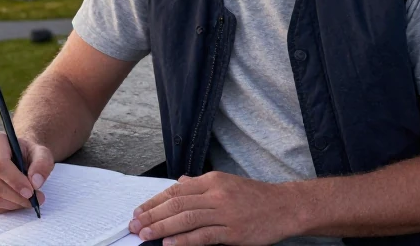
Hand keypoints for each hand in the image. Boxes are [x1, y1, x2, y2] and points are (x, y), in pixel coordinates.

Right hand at [0, 131, 53, 213]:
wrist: (18, 156)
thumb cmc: (28, 153)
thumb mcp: (41, 153)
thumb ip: (42, 164)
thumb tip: (35, 182)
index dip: (15, 180)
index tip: (30, 192)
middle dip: (16, 196)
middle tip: (34, 199)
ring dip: (13, 203)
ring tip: (29, 199)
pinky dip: (7, 207)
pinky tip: (17, 200)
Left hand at [129, 172, 294, 244]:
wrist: (285, 206)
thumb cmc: (255, 197)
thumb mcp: (226, 183)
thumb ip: (201, 185)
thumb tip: (179, 183)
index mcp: (212, 180)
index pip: (175, 190)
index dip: (153, 202)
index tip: (138, 211)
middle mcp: (215, 193)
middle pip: (176, 204)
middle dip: (151, 215)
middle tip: (134, 225)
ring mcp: (224, 212)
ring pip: (185, 219)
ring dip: (161, 228)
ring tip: (145, 235)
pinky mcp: (232, 231)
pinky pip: (203, 236)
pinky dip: (183, 241)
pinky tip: (169, 244)